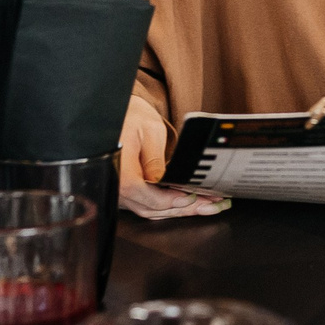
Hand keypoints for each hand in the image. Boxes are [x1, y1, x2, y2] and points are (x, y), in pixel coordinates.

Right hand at [117, 96, 226, 219]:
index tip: (191, 198)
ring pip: (148, 209)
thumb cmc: (133, 118)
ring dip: (176, 210)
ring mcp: (118, 190)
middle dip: (182, 208)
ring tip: (203, 206)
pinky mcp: (125, 191)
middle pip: (149, 207)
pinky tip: (185, 203)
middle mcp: (116, 184)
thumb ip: (156, 161)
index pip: (144, 195)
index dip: (169, 200)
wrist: (118, 114)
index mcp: (120, 169)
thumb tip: (164, 182)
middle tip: (208, 205)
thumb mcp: (150, 132)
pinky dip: (165, 206)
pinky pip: (145, 204)